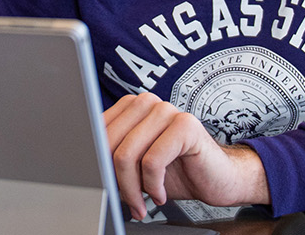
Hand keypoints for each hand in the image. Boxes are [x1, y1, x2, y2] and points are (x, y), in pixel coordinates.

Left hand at [103, 92, 269, 219]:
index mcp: (130, 107)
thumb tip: (86, 170)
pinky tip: (161, 194)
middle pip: (108, 144)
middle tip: (127, 201)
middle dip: (114, 180)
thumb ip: (112, 158)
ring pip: (127, 154)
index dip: (96, 163)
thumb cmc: (177, 172)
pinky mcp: (185, 125)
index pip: (96, 132)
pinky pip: (152, 161)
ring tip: (143, 202)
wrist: (218, 179)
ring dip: (133, 188)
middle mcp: (147, 103)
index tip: (101, 187)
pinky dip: (153, 186)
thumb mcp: (136, 166)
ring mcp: (167, 111)